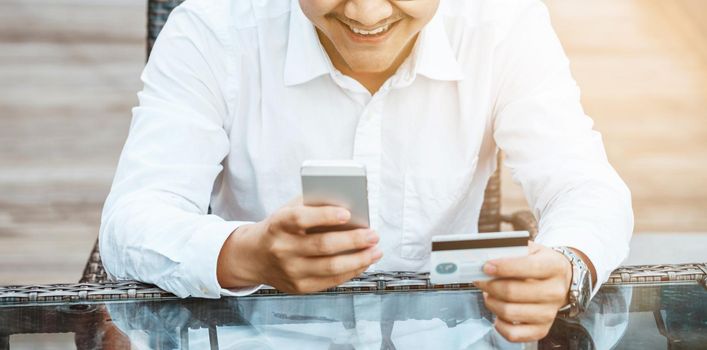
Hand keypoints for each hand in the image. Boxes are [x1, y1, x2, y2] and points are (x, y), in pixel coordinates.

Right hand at [217, 197, 381, 293]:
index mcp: (278, 225)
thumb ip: (312, 205)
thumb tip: (349, 205)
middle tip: (373, 234)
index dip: (325, 216)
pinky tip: (363, 262)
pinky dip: (351, 271)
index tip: (347, 213)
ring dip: (359, 259)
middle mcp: (282, 249)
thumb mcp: (287, 210)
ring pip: (331, 267)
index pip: (301, 218)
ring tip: (375, 251)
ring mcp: (290, 271)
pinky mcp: (299, 287)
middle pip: (322, 245)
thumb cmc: (279, 228)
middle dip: (353, 240)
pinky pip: (331, 281)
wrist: (253, 256)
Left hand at [474, 242, 571, 341]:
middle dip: (490, 285)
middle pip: (512, 292)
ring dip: (491, 302)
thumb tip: (485, 256)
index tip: (486, 267)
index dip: (503, 267)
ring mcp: (549, 313)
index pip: (527, 267)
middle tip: (481, 280)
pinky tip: (498, 313)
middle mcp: (555, 292)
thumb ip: (511, 250)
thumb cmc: (540, 263)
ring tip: (490, 294)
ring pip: (509, 312)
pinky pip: (513, 334)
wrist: (559, 280)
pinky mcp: (541, 329)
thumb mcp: (531, 249)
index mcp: (554, 267)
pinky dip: (499, 324)